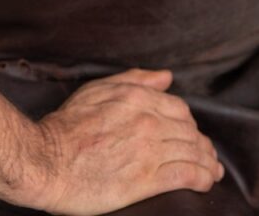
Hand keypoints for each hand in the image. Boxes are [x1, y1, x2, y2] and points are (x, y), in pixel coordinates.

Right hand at [32, 68, 223, 214]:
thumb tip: (165, 76)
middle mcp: (148, 120)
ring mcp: (149, 149)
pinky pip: (185, 174)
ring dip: (207, 162)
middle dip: (202, 143)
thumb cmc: (66, 125)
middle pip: (189, 131)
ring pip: (191, 152)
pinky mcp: (145, 178)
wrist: (46, 160)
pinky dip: (201, 177)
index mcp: (138, 98)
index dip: (189, 123)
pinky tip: (206, 182)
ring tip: (212, 171)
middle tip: (208, 155)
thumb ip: (135, 80)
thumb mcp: (99, 89)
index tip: (192, 133)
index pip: (178, 109)